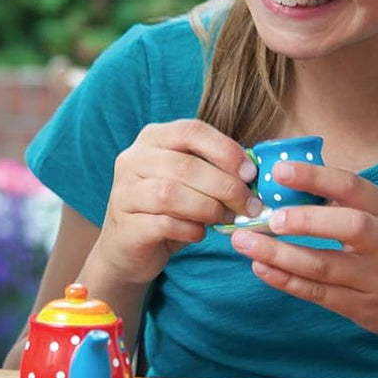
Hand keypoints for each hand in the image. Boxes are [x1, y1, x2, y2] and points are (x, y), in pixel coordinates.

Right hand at [94, 119, 259, 282]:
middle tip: (249, 205)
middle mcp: (132, 160)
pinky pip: (164, 224)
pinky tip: (200, 233)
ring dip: (209, 208)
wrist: (129, 246)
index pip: (191, 131)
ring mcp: (124, 192)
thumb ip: (213, 169)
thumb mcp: (189, 181)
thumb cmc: (167, 208)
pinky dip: (191, 230)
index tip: (250, 173)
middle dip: (225, 186)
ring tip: (227, 218)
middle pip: (184, 165)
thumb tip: (252, 173)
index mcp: (151, 138)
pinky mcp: (126, 225)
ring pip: (171, 194)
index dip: (225, 150)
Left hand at [227, 160, 377, 342]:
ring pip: (323, 266)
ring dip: (279, 255)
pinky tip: (261, 268)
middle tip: (268, 217)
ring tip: (245, 242)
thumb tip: (286, 181)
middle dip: (305, 220)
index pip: (352, 187)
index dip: (316, 176)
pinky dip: (286, 281)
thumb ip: (345, 202)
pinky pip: (318, 294)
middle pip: (347, 227)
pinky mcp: (362, 308)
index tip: (280, 170)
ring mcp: (375, 279)